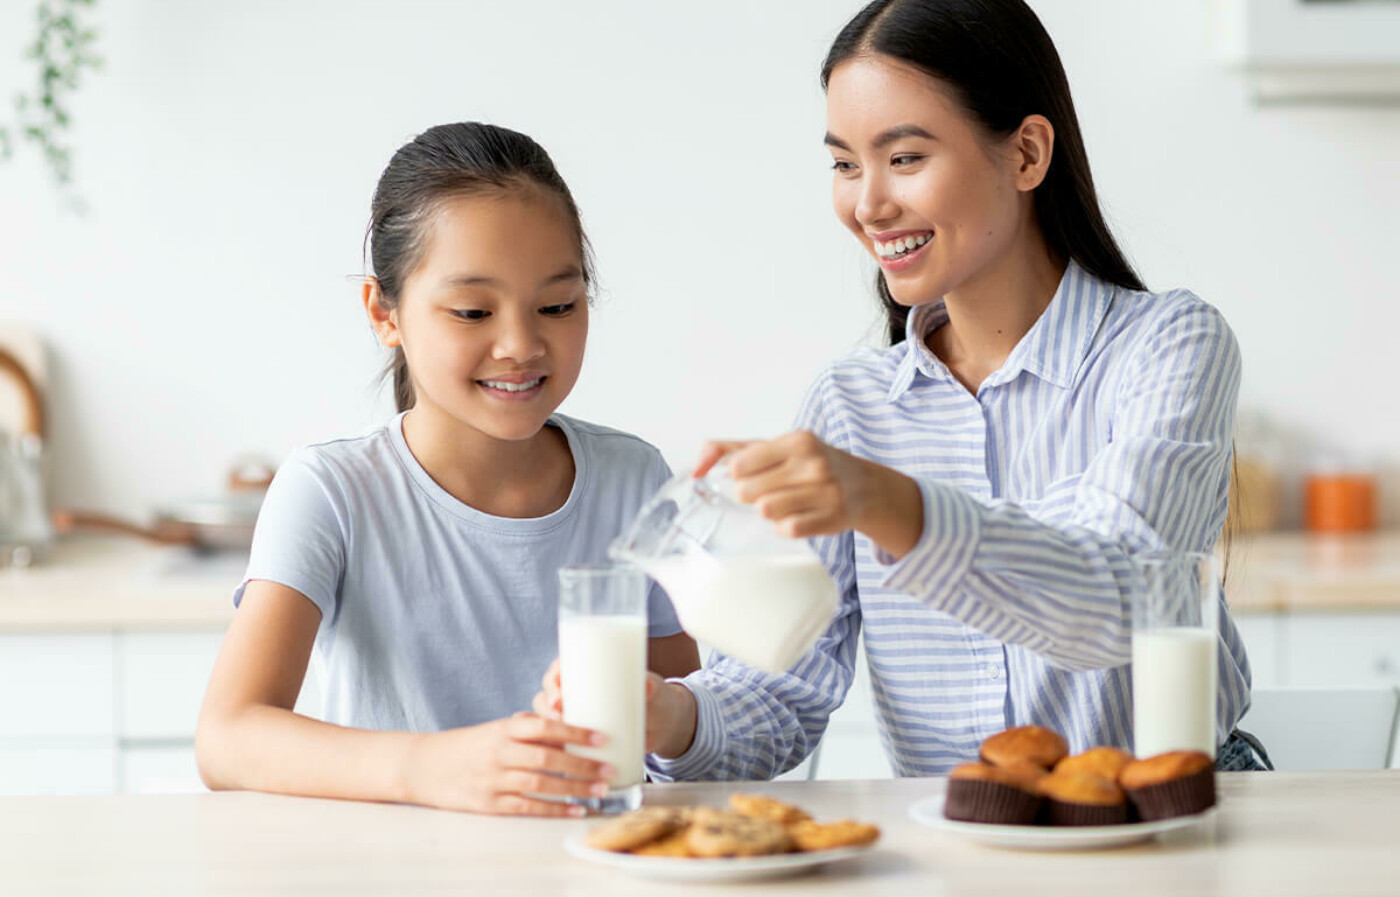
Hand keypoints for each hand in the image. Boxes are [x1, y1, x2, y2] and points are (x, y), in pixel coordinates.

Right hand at [401, 713, 612, 816]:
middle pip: (549, 757)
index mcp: (503, 729)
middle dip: (583, 764)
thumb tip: (562, 724)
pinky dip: (554, 809)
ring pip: (542, 783)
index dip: (575, 732)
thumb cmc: (464, 746)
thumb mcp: (493, 730)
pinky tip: (575, 809)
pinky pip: (527, 807)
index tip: (602, 737)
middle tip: (609, 767)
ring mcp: (494, 779)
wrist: (421, 766)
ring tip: (600, 789)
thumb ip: (524, 729)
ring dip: (575, 787)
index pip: (545, 726)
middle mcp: (499, 753)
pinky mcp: (489, 803)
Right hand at [533, 658, 698, 759]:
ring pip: (549, 717)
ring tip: (558, 735)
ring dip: (546, 725)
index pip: (561, 668)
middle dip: (547, 704)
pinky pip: (559, 739)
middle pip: (549, 693)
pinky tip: (552, 755)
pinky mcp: (581, 737)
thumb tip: (647, 686)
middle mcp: (578, 691)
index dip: (553, 677)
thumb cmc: (656, 699)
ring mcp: (578, 714)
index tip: (559, 689)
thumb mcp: (653, 691)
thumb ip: (651, 687)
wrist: (665, 726)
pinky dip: (553, 746)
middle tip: (558, 713)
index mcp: (590, 670)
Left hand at [695, 431, 923, 557]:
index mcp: (796, 441)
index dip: (739, 476)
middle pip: (747, 491)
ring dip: (768, 512)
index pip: (740, 464)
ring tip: (784, 504)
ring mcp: (824, 491)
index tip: (751, 476)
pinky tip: (798, 517)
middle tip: (770, 491)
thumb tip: (695, 470)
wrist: (864, 486)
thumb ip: (728, 450)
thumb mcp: (774, 446)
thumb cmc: (809, 464)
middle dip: (752, 495)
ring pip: (765, 511)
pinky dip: (786, 527)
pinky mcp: (830, 518)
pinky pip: (787, 530)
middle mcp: (812, 463)